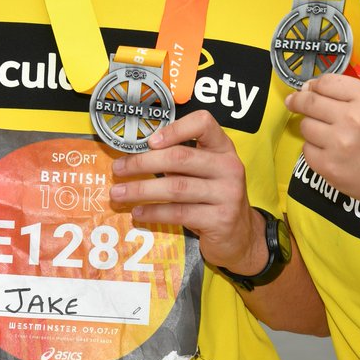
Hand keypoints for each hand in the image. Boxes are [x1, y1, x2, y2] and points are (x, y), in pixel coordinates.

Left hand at [108, 111, 266, 273]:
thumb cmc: (213, 198)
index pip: (204, 124)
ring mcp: (227, 194)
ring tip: (118, 193)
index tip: (150, 141)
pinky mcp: (220, 219)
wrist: (241, 235)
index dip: (175, 128)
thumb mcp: (204, 173)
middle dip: (143, 162)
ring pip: (175, 188)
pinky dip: (154, 212)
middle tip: (118, 169)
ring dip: (141, 190)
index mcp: (223, 148)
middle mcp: (228, 167)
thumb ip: (179, 161)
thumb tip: (135, 155)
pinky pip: (179, 213)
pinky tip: (138, 213)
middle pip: (180, 157)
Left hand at [285, 75, 359, 207]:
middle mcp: (352, 119)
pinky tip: (330, 152)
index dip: (313, 85)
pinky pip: (306, 149)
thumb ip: (347, 93)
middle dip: (298, 100)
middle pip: (309, 101)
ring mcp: (339, 143)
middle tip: (293, 102)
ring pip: (305, 125)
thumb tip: (308, 88)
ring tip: (327, 134)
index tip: (307, 89)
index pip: (326, 82)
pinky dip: (314, 149)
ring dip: (311, 127)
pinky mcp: (328, 166)